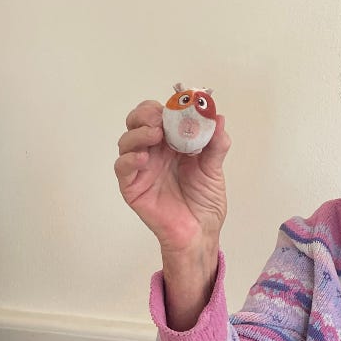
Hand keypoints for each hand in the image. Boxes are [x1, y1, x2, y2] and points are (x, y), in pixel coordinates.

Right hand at [114, 100, 228, 253]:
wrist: (200, 233)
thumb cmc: (204, 203)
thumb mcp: (215, 169)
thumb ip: (216, 144)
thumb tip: (218, 118)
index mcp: (172, 143)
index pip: (159, 115)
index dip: (164, 107)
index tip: (176, 106)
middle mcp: (154, 152)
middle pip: (137, 122)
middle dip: (145, 115)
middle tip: (159, 119)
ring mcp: (141, 169)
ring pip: (126, 141)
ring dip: (138, 133)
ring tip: (154, 136)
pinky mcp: (132, 187)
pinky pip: (122, 168)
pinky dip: (129, 159)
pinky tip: (143, 158)